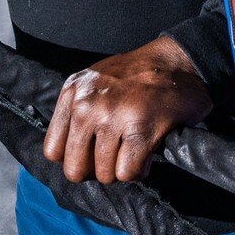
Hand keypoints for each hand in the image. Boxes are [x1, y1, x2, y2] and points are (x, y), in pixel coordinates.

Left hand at [43, 36, 211, 184]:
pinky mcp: (140, 129)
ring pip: (104, 174)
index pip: (53, 150)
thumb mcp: (95, 82)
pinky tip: (149, 151)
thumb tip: (69, 157)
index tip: (94, 152)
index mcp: (73, 93)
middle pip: (74, 169)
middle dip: (98, 170)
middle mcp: (87, 104)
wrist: (180, 60)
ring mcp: (113, 116)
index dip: (76, 158)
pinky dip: (141, 169)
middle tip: (117, 155)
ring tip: (136, 148)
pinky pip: (128, 172)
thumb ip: (78, 111)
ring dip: (123, 168)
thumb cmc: (139, 76)